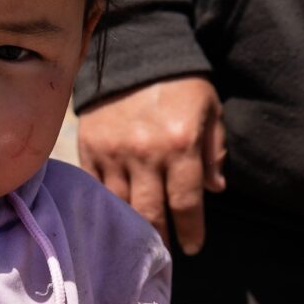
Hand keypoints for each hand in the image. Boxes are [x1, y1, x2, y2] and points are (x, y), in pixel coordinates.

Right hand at [77, 76, 224, 253]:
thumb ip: (214, 150)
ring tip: (139, 235)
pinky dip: (105, 203)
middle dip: (160, 236)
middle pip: (149, 212)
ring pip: (120, 204)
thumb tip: (215, 189)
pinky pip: (96, 187)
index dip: (190, 231)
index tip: (193, 246)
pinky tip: (114, 211)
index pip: (185, 202)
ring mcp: (112, 152)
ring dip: (131, 224)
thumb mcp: (209, 110)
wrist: (133, 54)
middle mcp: (144, 153)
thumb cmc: (178, 84)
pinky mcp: (89, 148)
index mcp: (179, 145)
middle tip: (164, 249)